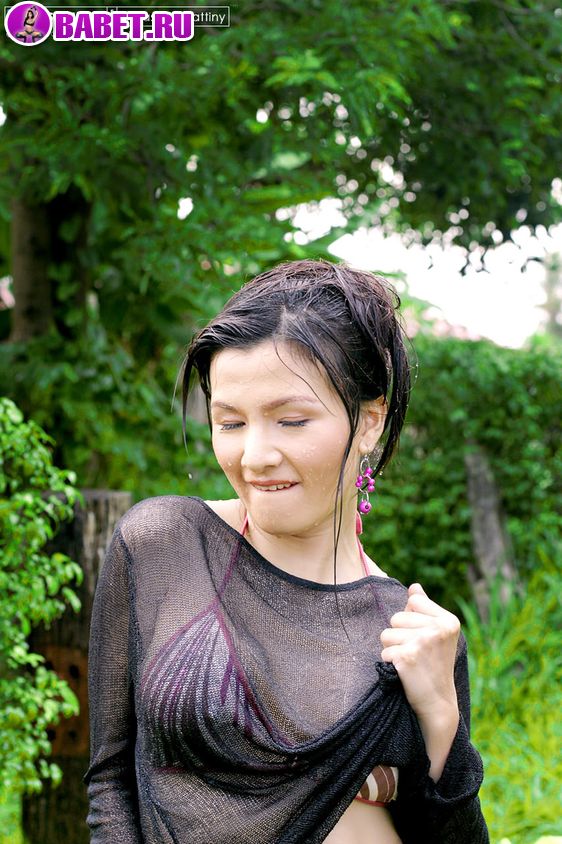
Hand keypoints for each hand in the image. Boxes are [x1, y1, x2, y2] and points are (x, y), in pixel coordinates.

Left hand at [380, 583, 459, 720]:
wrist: (437, 702)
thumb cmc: (434, 664)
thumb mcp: (436, 634)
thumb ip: (424, 608)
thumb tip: (414, 586)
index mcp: (448, 620)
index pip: (413, 601)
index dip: (411, 621)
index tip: (426, 640)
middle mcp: (438, 629)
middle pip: (396, 617)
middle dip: (400, 635)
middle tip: (417, 654)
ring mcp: (423, 642)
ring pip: (386, 633)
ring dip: (393, 649)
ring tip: (410, 662)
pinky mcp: (408, 656)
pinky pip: (384, 650)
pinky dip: (390, 662)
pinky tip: (405, 672)